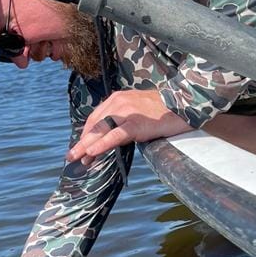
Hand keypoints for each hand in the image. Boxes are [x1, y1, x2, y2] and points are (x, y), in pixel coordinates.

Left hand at [66, 89, 190, 164]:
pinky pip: (115, 136)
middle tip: (72, 157)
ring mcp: (127, 113)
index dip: (86, 134)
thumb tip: (111, 135)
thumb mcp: (137, 108)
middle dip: (82, 142)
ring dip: (86, 146)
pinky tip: (92, 152)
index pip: (96, 118)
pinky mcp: (136, 124)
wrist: (183, 103)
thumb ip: (123, 118)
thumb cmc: (163, 109)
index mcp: (117, 98)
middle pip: (94, 125)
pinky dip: (102, 144)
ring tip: (77, 158)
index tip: (81, 147)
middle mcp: (118, 103)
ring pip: (100, 131)